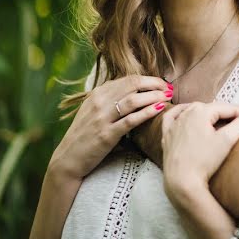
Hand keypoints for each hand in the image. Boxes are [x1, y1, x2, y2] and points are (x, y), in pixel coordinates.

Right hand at [48, 74, 171, 182]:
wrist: (68, 159)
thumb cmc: (85, 136)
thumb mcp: (94, 111)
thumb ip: (111, 100)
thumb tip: (135, 92)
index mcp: (97, 94)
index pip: (128, 79)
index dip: (149, 79)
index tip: (162, 83)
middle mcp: (99, 102)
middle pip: (133, 85)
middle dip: (155, 84)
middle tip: (169, 88)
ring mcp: (102, 118)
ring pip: (134, 100)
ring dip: (155, 96)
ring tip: (168, 97)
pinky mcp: (106, 135)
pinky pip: (131, 120)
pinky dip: (147, 112)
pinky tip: (159, 109)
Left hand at [161, 102, 238, 197]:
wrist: (182, 181)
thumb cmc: (204, 161)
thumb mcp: (227, 140)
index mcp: (201, 111)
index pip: (228, 108)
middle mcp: (186, 113)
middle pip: (211, 108)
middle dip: (225, 114)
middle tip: (238, 126)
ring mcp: (174, 124)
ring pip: (193, 110)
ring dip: (206, 113)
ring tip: (218, 121)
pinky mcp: (167, 135)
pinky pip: (172, 117)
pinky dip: (180, 114)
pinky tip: (184, 114)